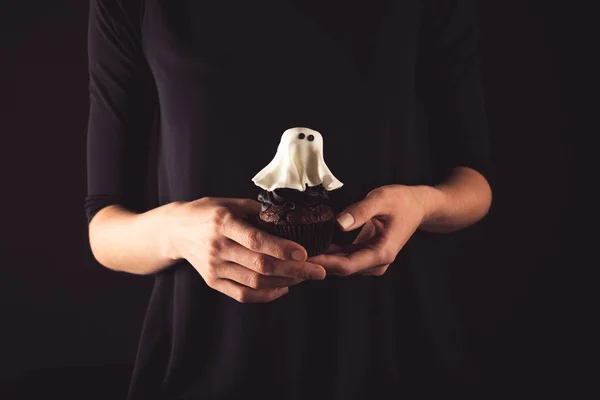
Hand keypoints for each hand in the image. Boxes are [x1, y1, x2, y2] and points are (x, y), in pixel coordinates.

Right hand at [168, 197, 325, 302]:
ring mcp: (214, 268)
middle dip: (294, 270)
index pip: (256, 240)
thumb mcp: (229, 203)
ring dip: (284, 282)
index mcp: (223, 223)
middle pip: (260, 265)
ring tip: (304, 277)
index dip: (282, 248)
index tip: (305, 253)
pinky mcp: (213, 282)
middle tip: (318, 271)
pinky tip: (283, 288)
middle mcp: (218, 247)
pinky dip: (266, 295)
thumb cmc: (207, 212)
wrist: (174, 231)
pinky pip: (243, 294)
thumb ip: (257, 211)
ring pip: (254, 282)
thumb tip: (288, 218)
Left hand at [308, 185, 428, 276]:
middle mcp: (376, 262)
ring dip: (321, 259)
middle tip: (292, 257)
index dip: (324, 263)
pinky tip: (311, 245)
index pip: (347, 265)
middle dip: (317, 264)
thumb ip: (360, 211)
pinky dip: (329, 252)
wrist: (418, 205)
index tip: (302, 259)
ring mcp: (372, 260)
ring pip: (341, 264)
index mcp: (381, 253)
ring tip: (296, 252)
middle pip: (341, 268)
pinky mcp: (366, 253)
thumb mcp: (381, 199)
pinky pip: (344, 257)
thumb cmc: (402, 201)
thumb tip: (339, 223)